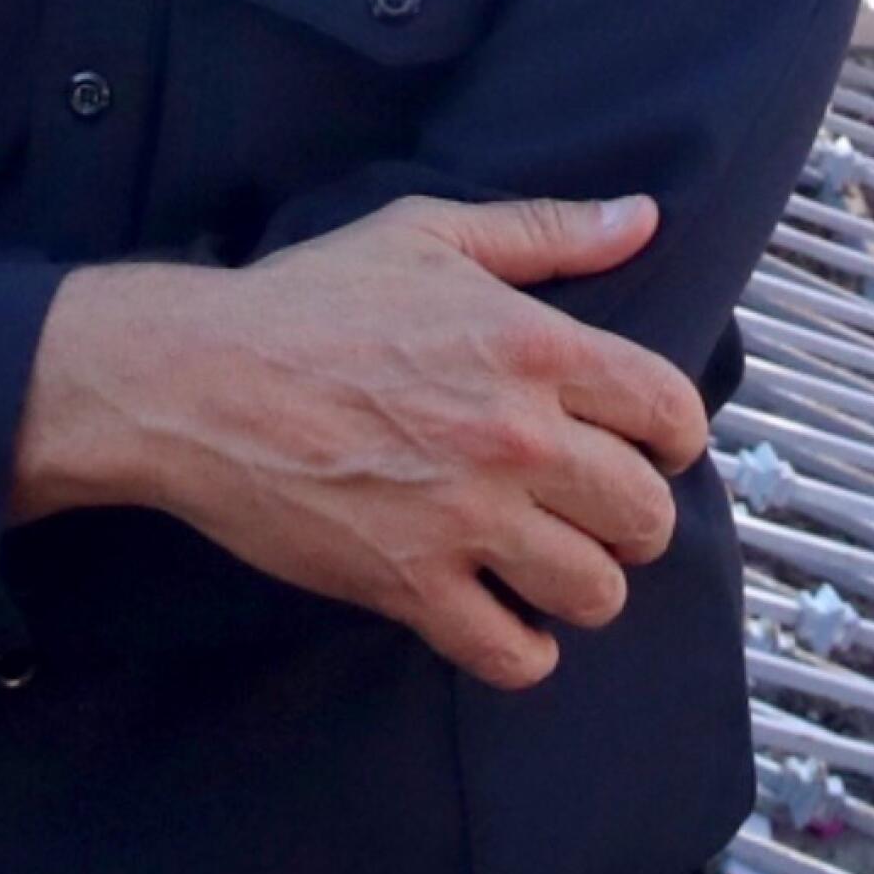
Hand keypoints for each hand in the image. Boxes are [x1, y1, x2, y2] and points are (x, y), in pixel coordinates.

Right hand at [13, 193, 706, 690]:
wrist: (199, 378)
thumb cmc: (309, 298)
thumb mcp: (428, 233)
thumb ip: (546, 230)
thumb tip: (642, 218)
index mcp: (532, 346)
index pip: (669, 411)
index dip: (674, 435)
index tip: (650, 443)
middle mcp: (517, 437)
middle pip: (645, 516)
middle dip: (634, 518)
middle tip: (596, 509)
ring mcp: (466, 519)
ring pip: (594, 593)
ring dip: (583, 585)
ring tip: (550, 563)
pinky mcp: (412, 586)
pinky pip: (513, 655)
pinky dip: (523, 649)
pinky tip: (505, 616)